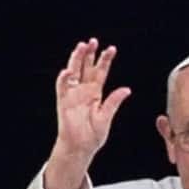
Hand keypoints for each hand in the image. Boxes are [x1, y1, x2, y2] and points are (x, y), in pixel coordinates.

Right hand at [53, 38, 130, 164]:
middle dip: (89, 54)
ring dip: (76, 59)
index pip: (101, 72)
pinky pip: (62, 86)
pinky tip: (68, 70)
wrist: (80, 148)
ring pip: (74, 71)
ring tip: (81, 46)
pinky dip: (64, 78)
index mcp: (95, 93)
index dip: (105, 60)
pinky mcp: (63, 101)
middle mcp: (84, 90)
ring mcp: (73, 94)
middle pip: (86, 67)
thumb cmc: (93, 135)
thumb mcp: (106, 117)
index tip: (112, 49)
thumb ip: (114, 102)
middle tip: (93, 41)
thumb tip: (127, 89)